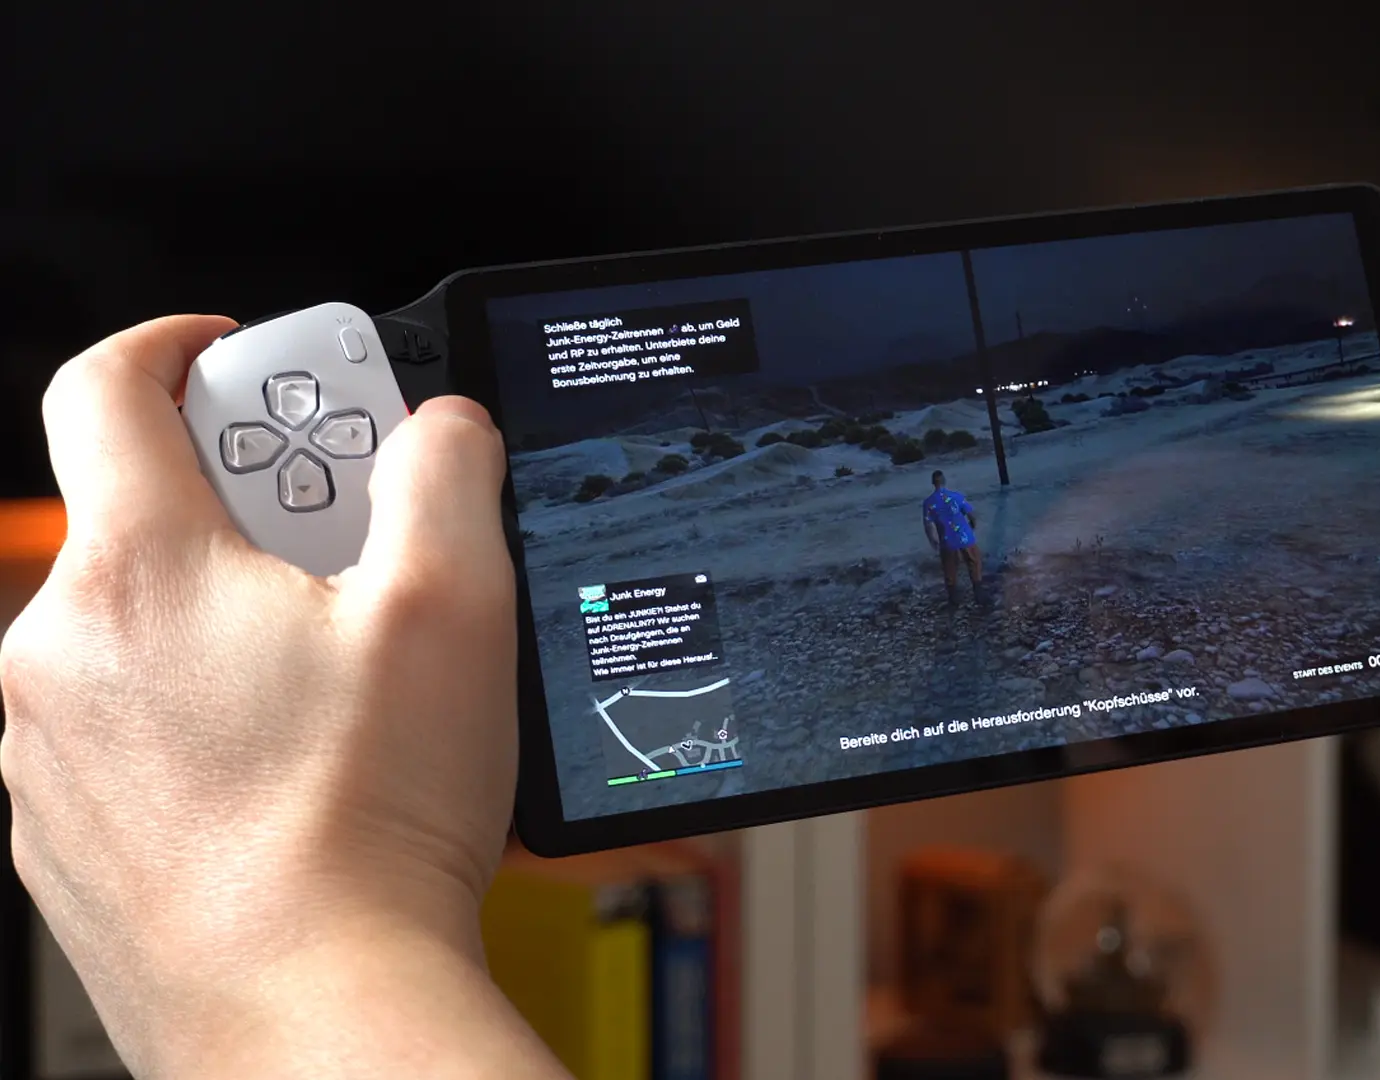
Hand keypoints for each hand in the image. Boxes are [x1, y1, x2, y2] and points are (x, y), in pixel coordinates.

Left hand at [0, 317, 563, 1075]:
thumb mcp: (454, 609)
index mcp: (139, 572)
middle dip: (256, 502)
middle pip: (145, 514)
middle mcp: (59, 654)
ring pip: (141, 631)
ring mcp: (50, 756)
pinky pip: (130, 729)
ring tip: (344, 674)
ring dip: (232, 616)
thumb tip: (443, 428)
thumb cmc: (367, 823)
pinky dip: (204, 712)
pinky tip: (298, 767)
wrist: (312, 1012)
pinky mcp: (68, 839)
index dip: (183, 346)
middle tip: (355, 537)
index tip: (242, 355)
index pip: (109, 388)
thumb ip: (446, 477)